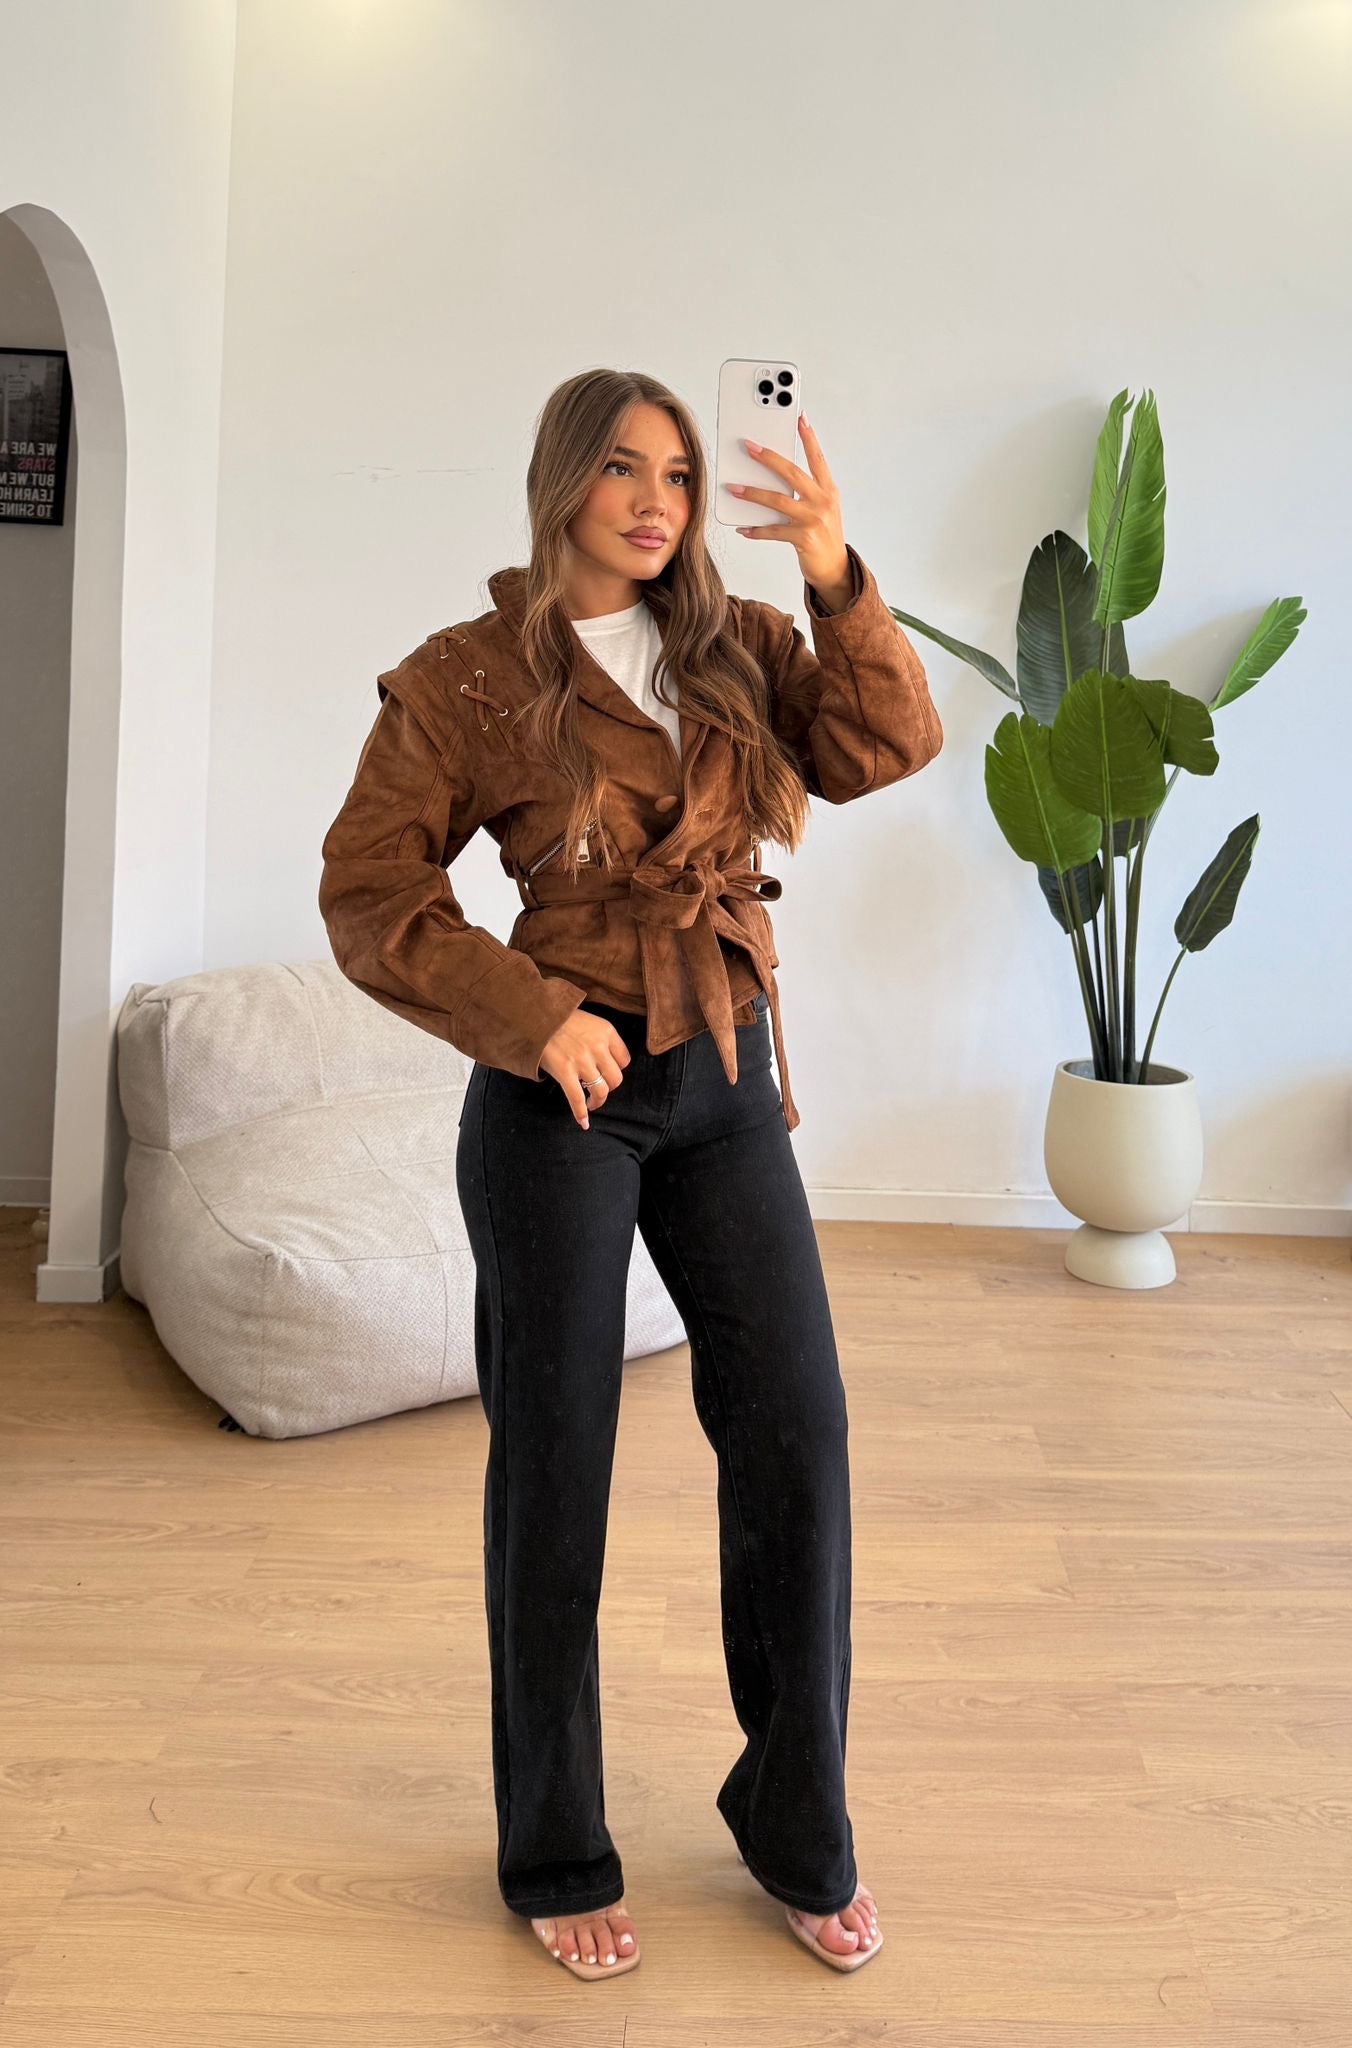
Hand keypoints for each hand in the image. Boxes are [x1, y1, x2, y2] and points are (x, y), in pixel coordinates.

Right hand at [540, 1010, 631, 1128]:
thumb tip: (604, 1061)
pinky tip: (583, 1122)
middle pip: (616, 1078)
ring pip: (600, 1091)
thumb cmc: (559, 1018)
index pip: (624, 1060)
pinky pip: (577, 1098)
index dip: (616, 1069)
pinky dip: (581, 1113)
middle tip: (598, 1089)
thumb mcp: (588, 1020)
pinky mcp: (565, 1071)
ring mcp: (582, 1060)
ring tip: (592, 1104)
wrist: (534, 1016)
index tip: (606, 1072)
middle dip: (608, 1087)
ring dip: (597, 1102)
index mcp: (606, 1032)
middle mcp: (598, 1047)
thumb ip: (600, 1038)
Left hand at [727, 414, 848, 595]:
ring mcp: (814, 519)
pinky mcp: (803, 539)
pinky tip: (742, 528)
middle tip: (749, 447)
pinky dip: (756, 530)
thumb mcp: (821, 509)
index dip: (809, 438)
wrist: (835, 569)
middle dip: (768, 458)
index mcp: (828, 490)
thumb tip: (772, 479)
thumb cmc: (823, 535)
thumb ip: (804, 492)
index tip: (800, 418)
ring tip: (733, 488)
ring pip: (778, 501)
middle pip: (792, 473)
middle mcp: (823, 501)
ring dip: (752, 493)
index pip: (818, 459)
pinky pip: (773, 531)